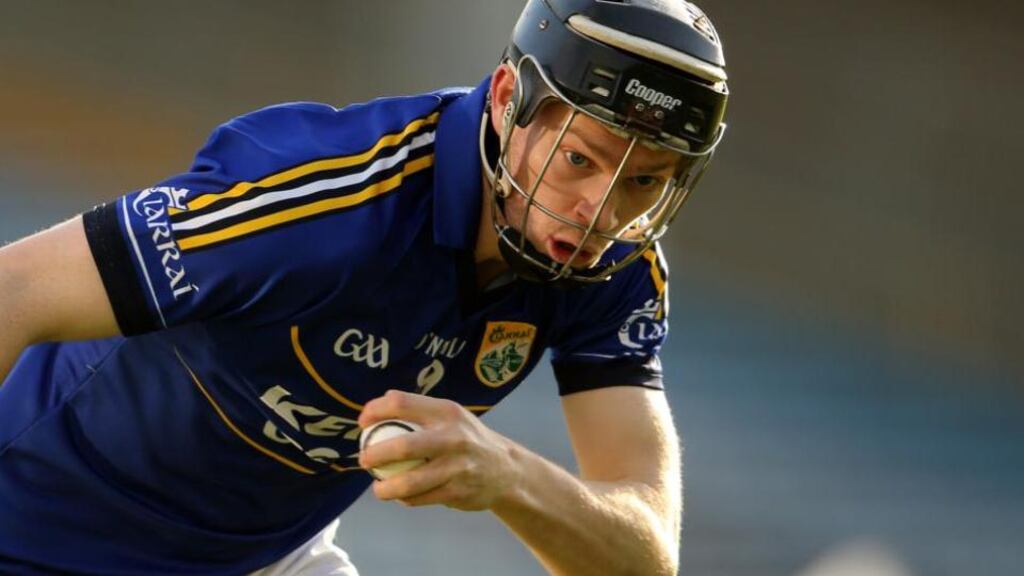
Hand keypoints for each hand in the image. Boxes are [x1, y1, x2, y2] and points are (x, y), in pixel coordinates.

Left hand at [357, 390, 521, 510]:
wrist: (506, 470)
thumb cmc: (468, 438)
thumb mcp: (452, 415)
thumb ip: (420, 409)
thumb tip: (382, 401)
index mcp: (446, 412)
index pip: (402, 403)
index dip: (375, 411)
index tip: (362, 422)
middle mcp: (453, 437)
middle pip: (403, 446)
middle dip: (375, 454)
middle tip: (363, 459)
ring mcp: (456, 467)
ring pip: (409, 482)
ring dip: (385, 488)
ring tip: (377, 488)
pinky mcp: (457, 492)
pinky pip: (420, 498)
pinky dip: (405, 499)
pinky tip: (400, 496)